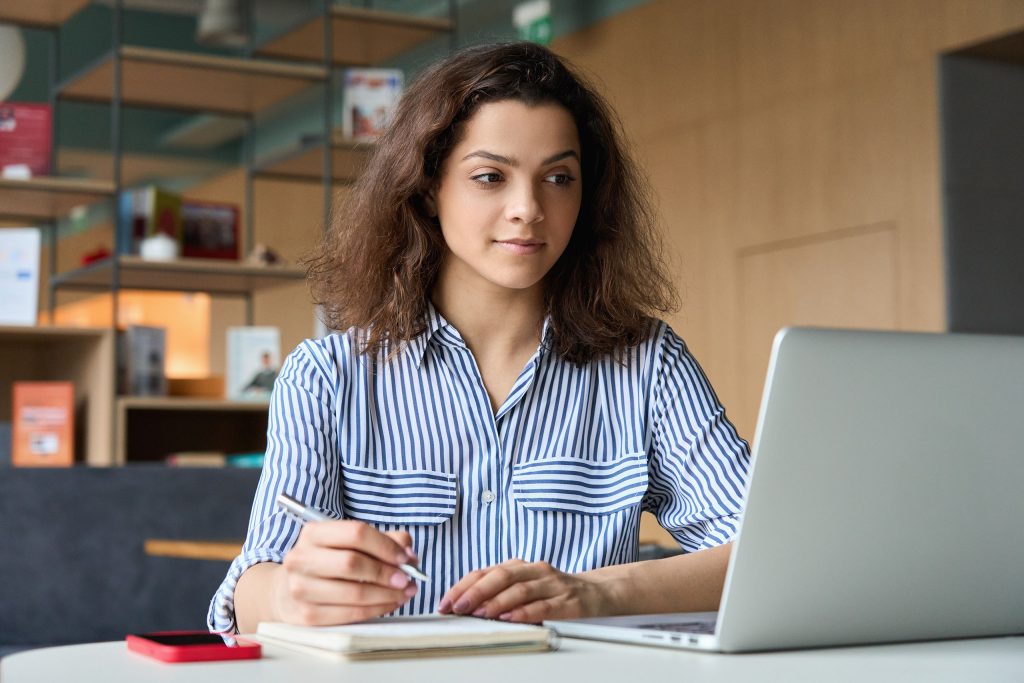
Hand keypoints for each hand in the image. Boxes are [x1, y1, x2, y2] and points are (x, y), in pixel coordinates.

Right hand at [271, 520, 419, 625]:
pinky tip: (389, 604)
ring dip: (386, 595)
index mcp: (314, 533)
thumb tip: (409, 554)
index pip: (356, 533)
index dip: (385, 545)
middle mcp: (302, 558)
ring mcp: (301, 588)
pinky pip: (349, 614)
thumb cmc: (329, 562)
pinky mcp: (306, 615)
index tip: (405, 557)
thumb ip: (385, 541)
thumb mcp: (351, 543)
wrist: (289, 590)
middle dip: (386, 572)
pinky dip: (376, 610)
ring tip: (404, 593)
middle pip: (352, 563)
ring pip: (353, 592)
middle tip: (407, 579)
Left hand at [437, 559, 610, 623]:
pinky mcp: (568, 600)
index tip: (446, 602)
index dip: (463, 586)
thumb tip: (463, 606)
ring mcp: (552, 584)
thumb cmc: (553, 592)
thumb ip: (498, 592)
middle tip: (458, 607)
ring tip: (480, 613)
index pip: (485, 571)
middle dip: (475, 592)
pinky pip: (544, 605)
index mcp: (520, 566)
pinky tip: (511, 618)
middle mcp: (534, 570)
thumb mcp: (524, 587)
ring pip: (520, 589)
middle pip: (501, 575)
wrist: (595, 592)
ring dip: (497, 602)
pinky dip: (525, 612)